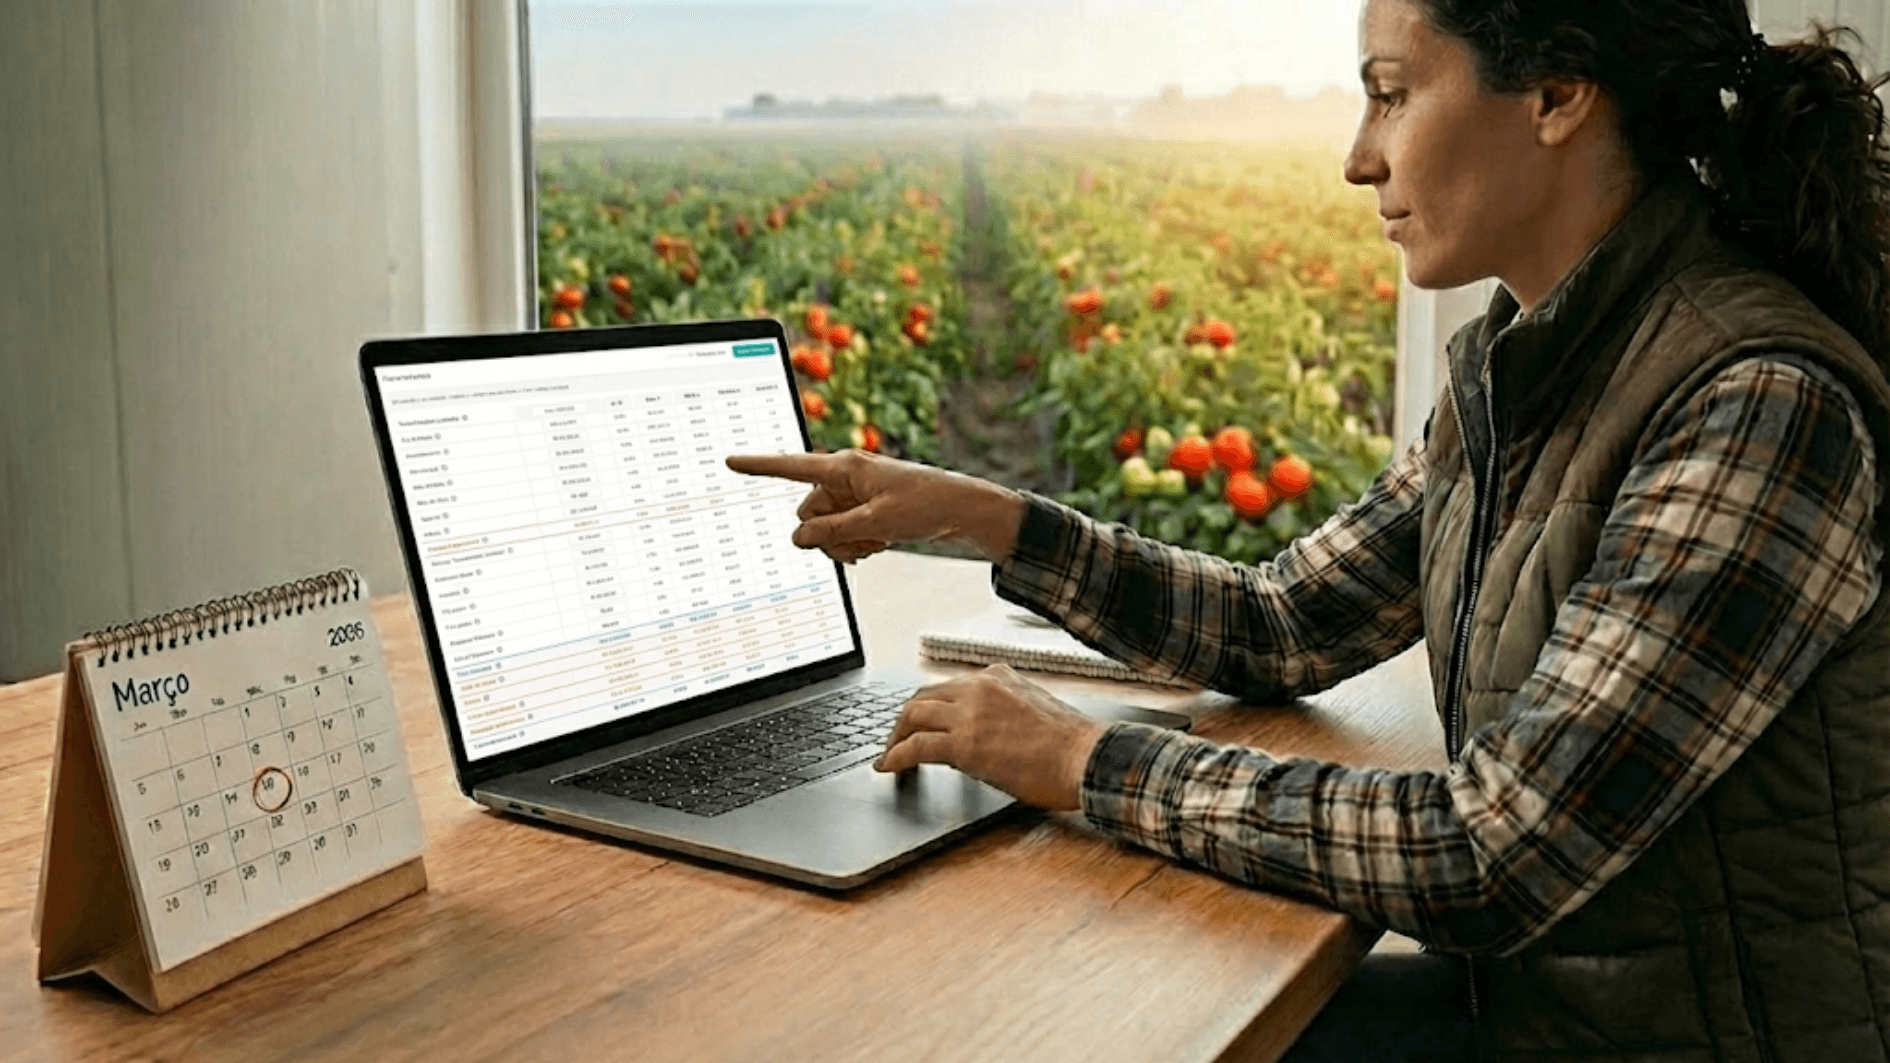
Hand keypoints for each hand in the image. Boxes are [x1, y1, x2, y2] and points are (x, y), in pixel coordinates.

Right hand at [725, 449, 1025, 564]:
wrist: (962, 510)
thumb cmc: (925, 506)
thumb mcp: (875, 524)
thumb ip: (832, 532)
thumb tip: (798, 539)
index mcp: (844, 467)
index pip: (792, 467)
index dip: (759, 466)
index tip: (730, 460)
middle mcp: (845, 477)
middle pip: (809, 512)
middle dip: (826, 534)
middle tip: (860, 542)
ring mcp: (856, 494)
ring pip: (825, 527)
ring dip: (843, 543)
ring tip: (874, 544)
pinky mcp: (866, 509)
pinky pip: (843, 531)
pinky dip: (856, 543)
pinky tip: (879, 544)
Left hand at [874, 665, 1108, 810]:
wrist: (1088, 759)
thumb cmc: (1071, 746)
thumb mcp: (1033, 709)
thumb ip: (1003, 710)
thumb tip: (981, 733)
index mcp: (998, 676)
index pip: (949, 686)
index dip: (928, 708)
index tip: (919, 723)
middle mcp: (980, 686)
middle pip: (923, 696)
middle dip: (904, 720)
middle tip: (895, 741)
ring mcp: (971, 713)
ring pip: (913, 715)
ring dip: (895, 737)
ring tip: (889, 757)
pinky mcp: (965, 744)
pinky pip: (916, 746)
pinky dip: (896, 756)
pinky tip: (888, 768)